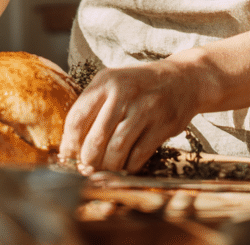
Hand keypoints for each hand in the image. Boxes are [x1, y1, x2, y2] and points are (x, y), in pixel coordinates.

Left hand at [58, 56, 206, 173]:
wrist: (182, 79)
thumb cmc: (139, 85)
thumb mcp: (114, 82)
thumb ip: (94, 107)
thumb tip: (71, 147)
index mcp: (106, 81)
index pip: (77, 118)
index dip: (69, 144)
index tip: (67, 158)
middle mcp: (124, 93)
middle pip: (96, 139)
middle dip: (87, 161)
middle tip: (86, 169)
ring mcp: (145, 109)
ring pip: (116, 151)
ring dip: (107, 168)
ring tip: (103, 171)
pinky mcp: (162, 125)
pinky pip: (138, 156)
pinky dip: (128, 168)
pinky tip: (125, 167)